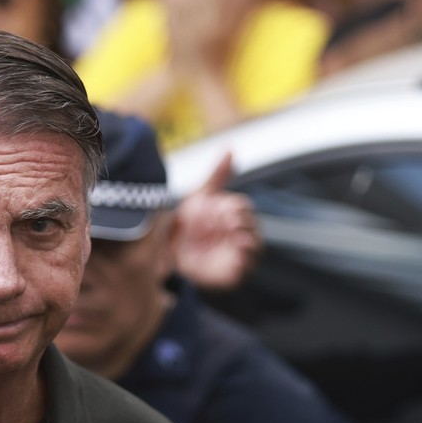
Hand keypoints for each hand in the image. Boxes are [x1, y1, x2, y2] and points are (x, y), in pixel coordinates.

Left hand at [172, 152, 261, 290]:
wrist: (166, 255)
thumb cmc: (186, 226)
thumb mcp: (200, 197)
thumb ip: (217, 175)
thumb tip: (230, 149)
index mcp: (234, 216)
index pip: (244, 208)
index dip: (235, 206)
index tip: (220, 207)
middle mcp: (239, 234)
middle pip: (253, 225)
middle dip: (243, 220)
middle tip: (227, 219)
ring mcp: (237, 254)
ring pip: (256, 245)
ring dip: (248, 237)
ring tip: (235, 233)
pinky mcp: (233, 273)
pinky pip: (246, 267)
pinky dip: (245, 258)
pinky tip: (237, 248)